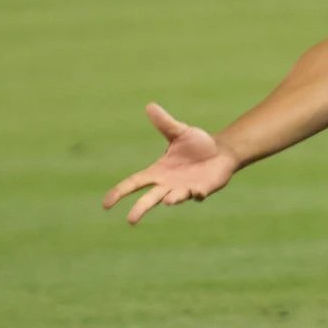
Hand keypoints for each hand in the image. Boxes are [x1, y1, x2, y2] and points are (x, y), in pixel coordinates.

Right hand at [102, 103, 239, 224]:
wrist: (221, 151)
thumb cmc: (197, 144)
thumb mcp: (179, 132)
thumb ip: (164, 123)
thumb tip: (150, 106)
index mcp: (157, 172)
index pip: (134, 183)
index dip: (119, 192)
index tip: (106, 204)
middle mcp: (168, 184)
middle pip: (150, 198)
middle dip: (140, 208)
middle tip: (131, 220)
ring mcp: (185, 189)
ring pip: (174, 197)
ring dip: (172, 199)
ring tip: (168, 200)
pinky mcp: (202, 190)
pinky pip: (197, 194)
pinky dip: (196, 194)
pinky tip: (198, 193)